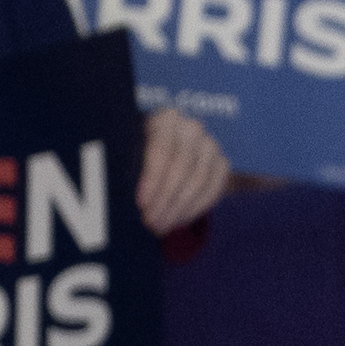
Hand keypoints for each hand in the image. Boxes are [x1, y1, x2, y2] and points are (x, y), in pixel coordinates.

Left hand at [136, 106, 228, 235]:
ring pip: (199, 179)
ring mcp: (210, 145)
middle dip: (165, 198)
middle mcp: (191, 128)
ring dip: (180, 207)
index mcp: (165, 119)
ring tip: (162, 225)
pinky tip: (179, 219)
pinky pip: (214, 188)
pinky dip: (196, 207)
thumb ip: (128, 169)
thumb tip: (123, 197)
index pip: (161, 150)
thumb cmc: (136, 156)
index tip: (141, 204)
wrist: (161, 155)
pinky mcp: (222, 162)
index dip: (152, 179)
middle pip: (182, 166)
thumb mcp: (128, 155)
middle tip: (151, 222)